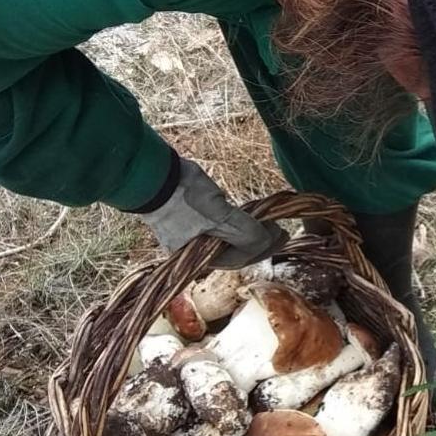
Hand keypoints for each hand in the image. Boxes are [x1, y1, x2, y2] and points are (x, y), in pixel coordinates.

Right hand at [139, 159, 286, 268]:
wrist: (155, 176)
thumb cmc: (186, 200)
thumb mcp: (221, 218)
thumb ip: (246, 233)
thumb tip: (267, 240)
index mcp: (198, 259)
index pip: (239, 259)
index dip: (263, 248)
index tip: (280, 234)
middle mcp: (195, 251)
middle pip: (234, 251)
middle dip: (259, 242)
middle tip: (280, 232)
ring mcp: (192, 235)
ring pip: (228, 238)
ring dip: (249, 232)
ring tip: (269, 224)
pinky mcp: (191, 218)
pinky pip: (219, 226)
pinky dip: (236, 222)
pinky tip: (248, 217)